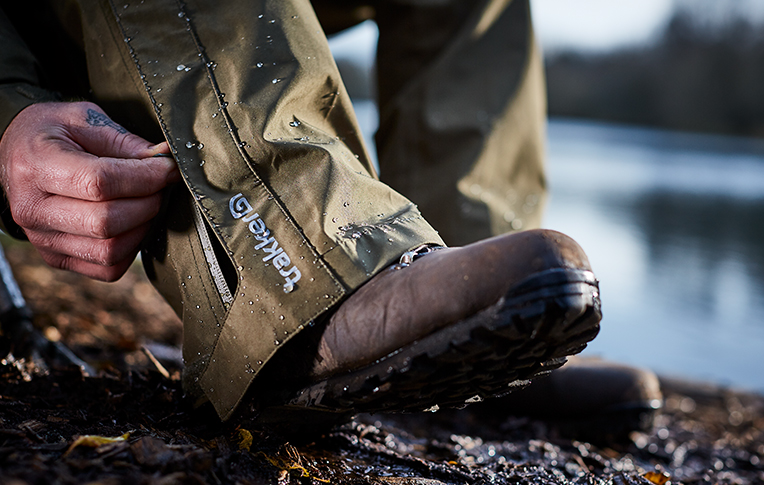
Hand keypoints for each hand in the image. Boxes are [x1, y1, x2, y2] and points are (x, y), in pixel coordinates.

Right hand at [0, 102, 179, 280]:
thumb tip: (164, 159)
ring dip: (142, 228)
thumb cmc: (51, 133)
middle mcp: (32, 209)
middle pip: (106, 223)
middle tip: (158, 186)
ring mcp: (42, 239)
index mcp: (36, 166)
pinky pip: (107, 268)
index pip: (100, 183)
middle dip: (147, 203)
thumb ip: (124, 141)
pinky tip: (132, 224)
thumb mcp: (83, 119)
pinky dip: (131, 250)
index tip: (167, 168)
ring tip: (145, 203)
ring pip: (109, 251)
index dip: (145, 177)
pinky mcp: (56, 258)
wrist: (16, 155)